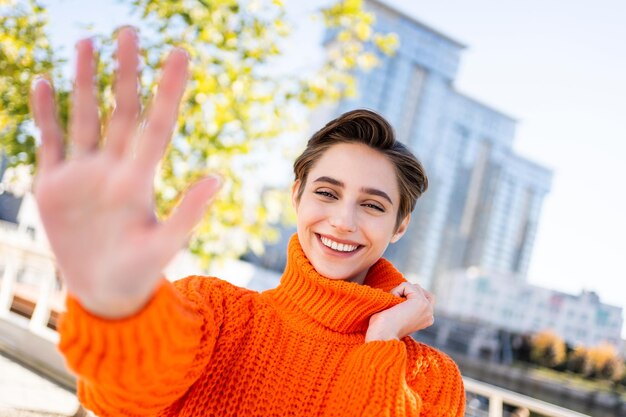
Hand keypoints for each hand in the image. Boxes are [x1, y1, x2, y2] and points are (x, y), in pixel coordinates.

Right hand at [30, 28, 220, 317]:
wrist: (106, 292)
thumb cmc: (140, 272)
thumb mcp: (165, 245)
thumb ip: (188, 212)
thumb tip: (219, 177)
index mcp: (139, 179)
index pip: (157, 123)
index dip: (169, 89)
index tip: (181, 53)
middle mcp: (113, 168)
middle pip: (121, 110)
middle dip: (125, 71)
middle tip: (130, 31)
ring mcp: (82, 174)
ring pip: (84, 116)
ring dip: (84, 80)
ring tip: (87, 42)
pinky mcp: (53, 186)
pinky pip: (50, 141)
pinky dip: (45, 113)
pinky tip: (44, 81)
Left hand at [365, 282, 433, 341]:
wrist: (382, 337)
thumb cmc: (382, 328)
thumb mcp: (397, 315)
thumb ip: (403, 304)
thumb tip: (396, 294)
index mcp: (426, 319)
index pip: (421, 297)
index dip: (404, 298)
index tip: (395, 312)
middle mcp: (430, 315)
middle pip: (419, 290)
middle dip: (405, 292)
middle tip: (394, 307)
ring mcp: (427, 308)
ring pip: (413, 286)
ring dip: (399, 292)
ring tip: (393, 307)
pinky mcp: (421, 302)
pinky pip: (407, 285)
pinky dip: (396, 291)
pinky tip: (393, 305)